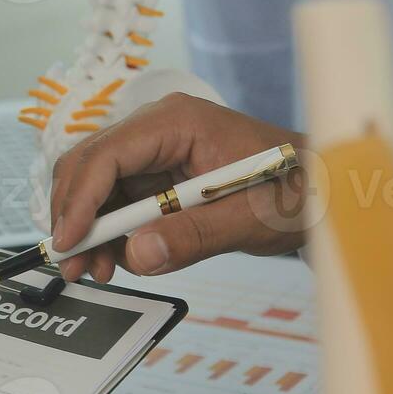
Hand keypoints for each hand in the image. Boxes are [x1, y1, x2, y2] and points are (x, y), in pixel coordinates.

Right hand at [49, 93, 306, 281]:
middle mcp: (158, 128)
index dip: (81, 199)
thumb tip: (137, 255)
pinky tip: (120, 260)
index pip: (108, 154)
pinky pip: (117, 202)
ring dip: (90, 230)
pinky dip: (110, 232)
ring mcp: (155, 151)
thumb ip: (194, 236)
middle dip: (76, 217)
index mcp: (178, 121)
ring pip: (96, 187)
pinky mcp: (158, 175)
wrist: (322, 193)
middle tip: (75, 267)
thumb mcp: (250, 219)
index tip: (70, 243)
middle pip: (89, 166)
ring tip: (100, 272)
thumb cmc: (296, 194)